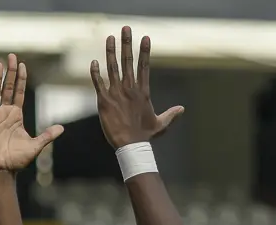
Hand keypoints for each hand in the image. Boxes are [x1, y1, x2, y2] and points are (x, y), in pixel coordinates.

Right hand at [0, 53, 63, 172]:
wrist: (4, 169)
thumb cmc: (18, 159)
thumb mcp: (36, 145)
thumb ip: (47, 135)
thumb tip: (61, 128)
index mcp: (16, 115)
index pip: (18, 92)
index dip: (20, 78)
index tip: (22, 65)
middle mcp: (5, 112)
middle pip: (8, 87)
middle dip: (10, 72)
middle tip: (12, 56)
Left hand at [90, 26, 183, 148]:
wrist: (130, 146)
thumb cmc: (145, 136)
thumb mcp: (161, 124)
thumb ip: (170, 114)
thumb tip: (182, 109)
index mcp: (143, 92)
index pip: (144, 67)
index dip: (144, 51)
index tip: (145, 37)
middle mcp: (129, 89)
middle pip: (128, 61)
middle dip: (127, 43)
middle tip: (126, 28)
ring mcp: (116, 94)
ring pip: (112, 68)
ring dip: (111, 51)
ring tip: (110, 37)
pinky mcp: (104, 101)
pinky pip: (98, 83)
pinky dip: (95, 72)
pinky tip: (93, 62)